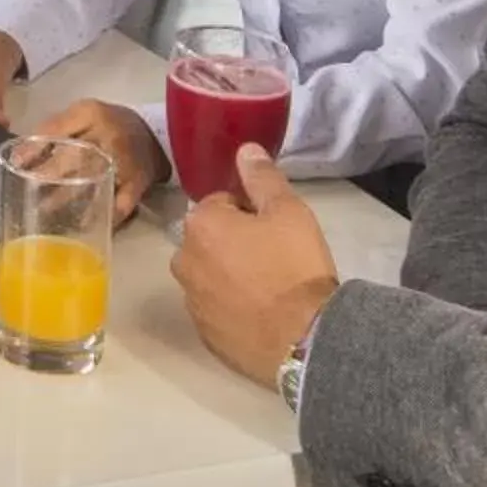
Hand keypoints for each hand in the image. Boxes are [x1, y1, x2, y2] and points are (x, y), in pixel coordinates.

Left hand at [26, 97, 169, 220]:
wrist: (153, 135)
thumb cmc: (107, 125)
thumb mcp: (81, 116)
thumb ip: (51, 131)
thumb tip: (18, 157)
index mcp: (91, 114)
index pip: (57, 130)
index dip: (34, 149)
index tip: (17, 165)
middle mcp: (109, 136)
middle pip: (73, 157)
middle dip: (48, 175)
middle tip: (28, 190)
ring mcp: (125, 161)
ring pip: (92, 181)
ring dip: (66, 199)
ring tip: (45, 210)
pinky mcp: (138, 184)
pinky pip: (119, 205)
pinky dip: (101, 215)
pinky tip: (82, 225)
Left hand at [171, 145, 338, 382]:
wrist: (303, 337)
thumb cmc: (294, 267)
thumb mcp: (288, 211)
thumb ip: (262, 177)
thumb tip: (245, 149)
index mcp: (200, 225)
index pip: (220, 203)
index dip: (249, 211)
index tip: (273, 227)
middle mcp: (183, 261)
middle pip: (209, 239)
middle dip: (234, 242)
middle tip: (273, 255)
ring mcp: (191, 301)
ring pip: (210, 274)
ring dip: (230, 274)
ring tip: (270, 286)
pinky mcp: (204, 333)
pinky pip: (215, 308)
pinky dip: (232, 306)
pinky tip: (261, 312)